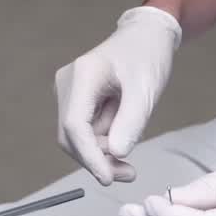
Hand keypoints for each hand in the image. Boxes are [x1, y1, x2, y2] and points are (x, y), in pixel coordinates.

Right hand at [56, 7, 181, 184]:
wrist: (147, 36)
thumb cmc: (147, 55)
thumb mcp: (145, 90)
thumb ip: (131, 122)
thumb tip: (115, 154)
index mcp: (82, 75)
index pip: (75, 125)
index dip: (89, 156)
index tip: (108, 179)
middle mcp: (67, 84)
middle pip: (71, 136)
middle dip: (97, 159)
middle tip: (129, 173)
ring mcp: (69, 92)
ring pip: (77, 138)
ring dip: (102, 153)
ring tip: (131, 153)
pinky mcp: (77, 100)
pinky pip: (85, 131)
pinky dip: (103, 143)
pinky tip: (123, 136)